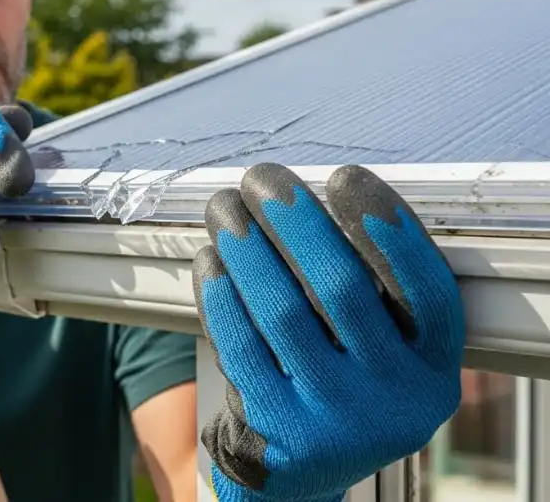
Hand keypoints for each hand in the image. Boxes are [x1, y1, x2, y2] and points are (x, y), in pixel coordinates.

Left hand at [192, 163, 464, 501]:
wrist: (300, 468)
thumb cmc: (338, 378)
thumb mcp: (380, 348)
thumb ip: (370, 288)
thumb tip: (309, 197)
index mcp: (433, 369)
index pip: (425, 289)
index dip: (388, 227)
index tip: (344, 175)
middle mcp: (395, 399)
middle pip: (344, 290)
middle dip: (295, 220)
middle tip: (262, 178)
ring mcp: (336, 420)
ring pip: (284, 313)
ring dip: (247, 247)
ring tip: (224, 207)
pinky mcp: (277, 432)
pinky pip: (241, 345)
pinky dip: (221, 293)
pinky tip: (211, 258)